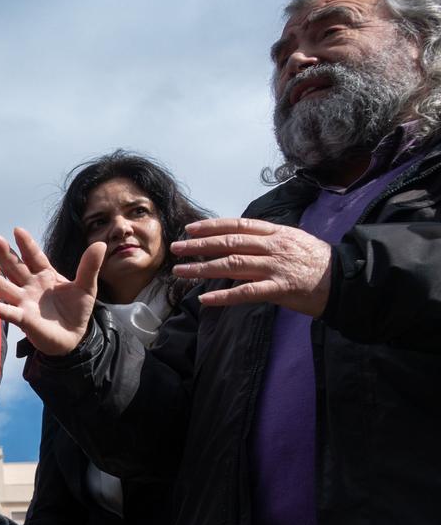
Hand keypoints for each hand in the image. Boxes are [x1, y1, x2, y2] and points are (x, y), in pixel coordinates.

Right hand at [0, 228, 105, 357]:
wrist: (74, 336)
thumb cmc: (77, 310)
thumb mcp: (86, 286)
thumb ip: (89, 266)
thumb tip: (101, 243)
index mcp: (45, 275)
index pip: (34, 257)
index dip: (26, 244)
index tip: (17, 230)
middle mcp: (31, 286)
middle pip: (15, 268)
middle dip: (5, 254)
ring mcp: (25, 302)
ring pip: (5, 287)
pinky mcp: (24, 319)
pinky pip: (8, 312)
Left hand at [172, 218, 332, 313]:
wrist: (347, 279)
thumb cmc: (318, 262)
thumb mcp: (294, 240)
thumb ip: (268, 240)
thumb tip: (241, 240)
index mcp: (277, 233)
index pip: (238, 225)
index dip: (212, 226)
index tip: (190, 229)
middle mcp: (274, 247)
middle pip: (230, 242)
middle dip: (200, 245)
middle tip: (176, 248)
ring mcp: (276, 267)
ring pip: (233, 264)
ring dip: (203, 268)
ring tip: (181, 271)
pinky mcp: (280, 289)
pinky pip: (247, 293)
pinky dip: (224, 296)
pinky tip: (205, 299)